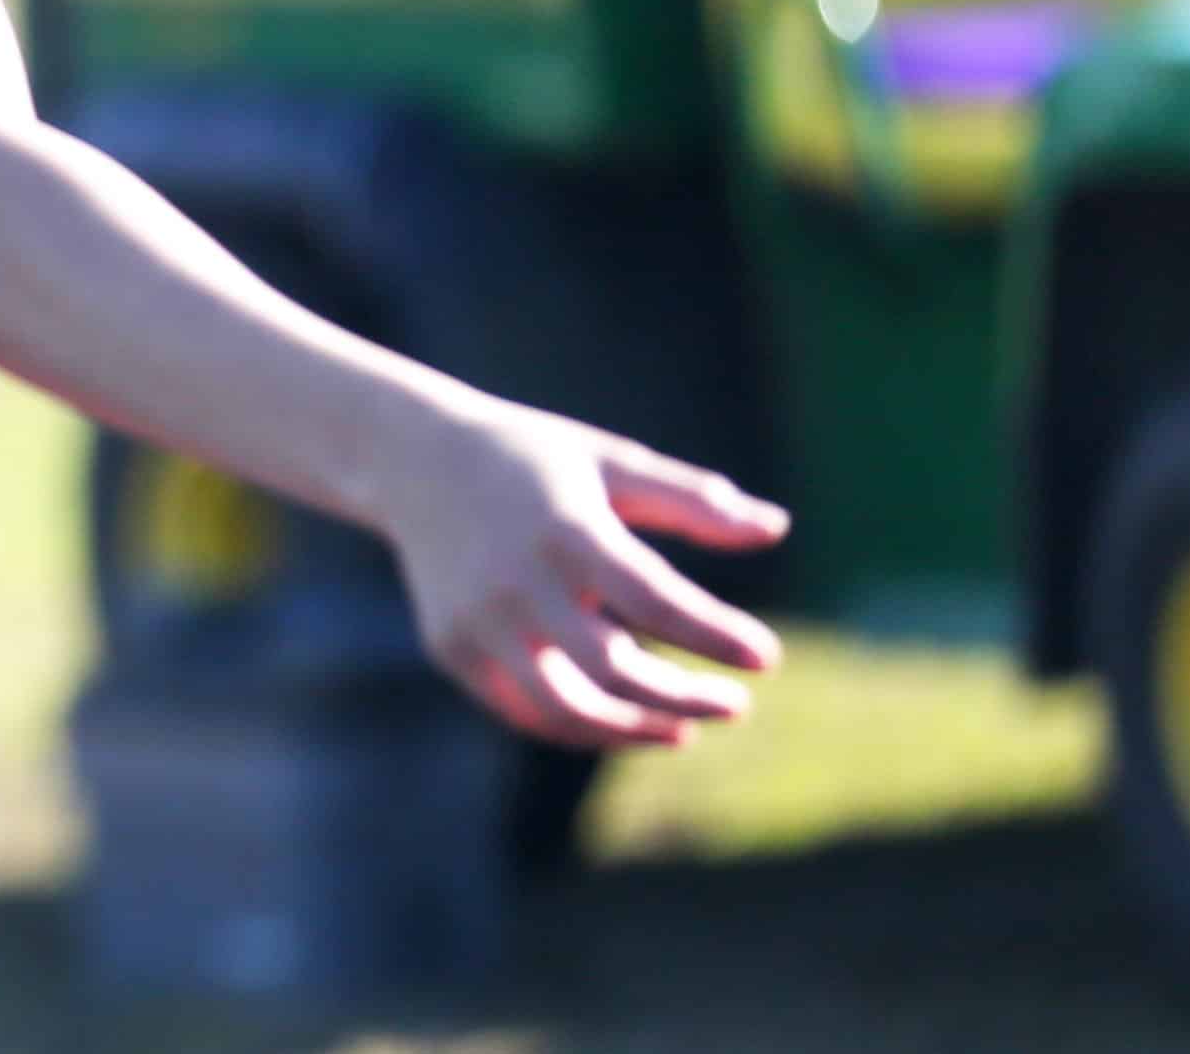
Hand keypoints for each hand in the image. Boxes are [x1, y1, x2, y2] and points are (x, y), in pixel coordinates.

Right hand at [376, 396, 788, 751]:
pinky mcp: (451, 648)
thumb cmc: (531, 460)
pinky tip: (625, 719)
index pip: (657, 602)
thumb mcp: (609, 462)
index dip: (717, 637)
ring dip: (634, 729)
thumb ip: (691, 500)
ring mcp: (477, 622)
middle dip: (685, 697)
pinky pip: (523, 710)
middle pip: (616, 670)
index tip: (768, 657)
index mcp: (565, 531)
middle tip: (736, 705)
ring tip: (683, 728)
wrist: (412, 460)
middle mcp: (516, 583)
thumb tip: (777, 528)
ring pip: (566, 709)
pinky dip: (579, 726)